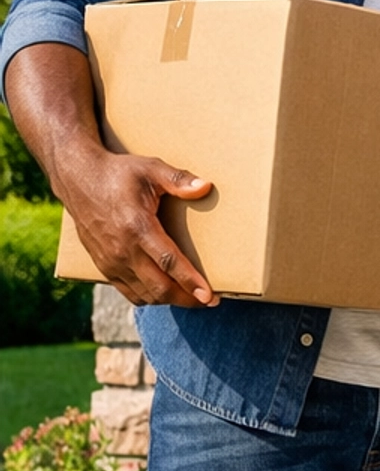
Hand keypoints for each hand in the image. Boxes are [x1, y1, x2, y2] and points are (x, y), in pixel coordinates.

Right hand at [57, 144, 216, 308]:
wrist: (78, 179)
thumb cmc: (118, 173)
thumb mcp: (150, 168)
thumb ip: (178, 179)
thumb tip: (205, 186)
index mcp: (136, 227)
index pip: (168, 262)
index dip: (190, 281)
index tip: (209, 296)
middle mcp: (122, 250)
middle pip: (159, 287)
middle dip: (186, 299)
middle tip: (209, 302)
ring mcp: (110, 262)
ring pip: (144, 294)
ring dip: (169, 300)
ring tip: (191, 298)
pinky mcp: (103, 266)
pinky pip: (129, 292)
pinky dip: (149, 297)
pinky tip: (164, 292)